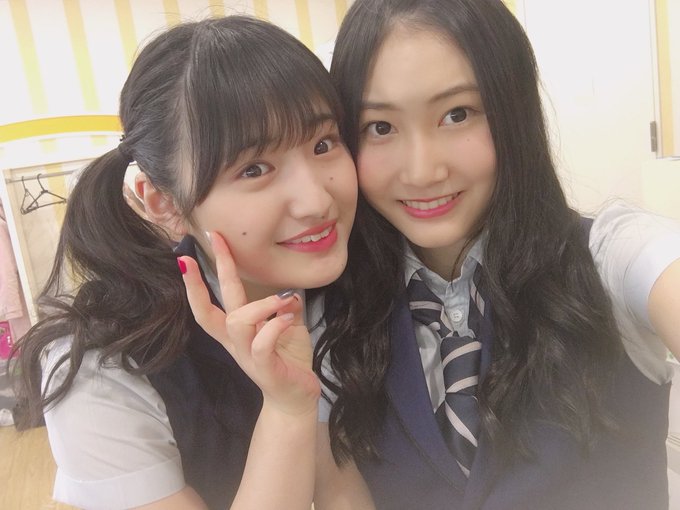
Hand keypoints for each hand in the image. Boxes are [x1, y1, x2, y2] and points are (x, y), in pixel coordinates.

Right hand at [178, 232, 319, 415]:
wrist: (295, 399)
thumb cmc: (288, 360)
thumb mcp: (285, 327)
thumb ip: (281, 308)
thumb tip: (286, 288)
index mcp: (234, 332)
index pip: (208, 304)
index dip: (196, 282)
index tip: (189, 254)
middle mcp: (235, 343)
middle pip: (210, 310)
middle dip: (211, 273)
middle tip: (216, 241)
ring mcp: (247, 356)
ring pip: (238, 323)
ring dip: (261, 305)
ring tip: (283, 300)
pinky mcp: (265, 369)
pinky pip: (262, 343)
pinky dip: (276, 325)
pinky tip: (290, 317)